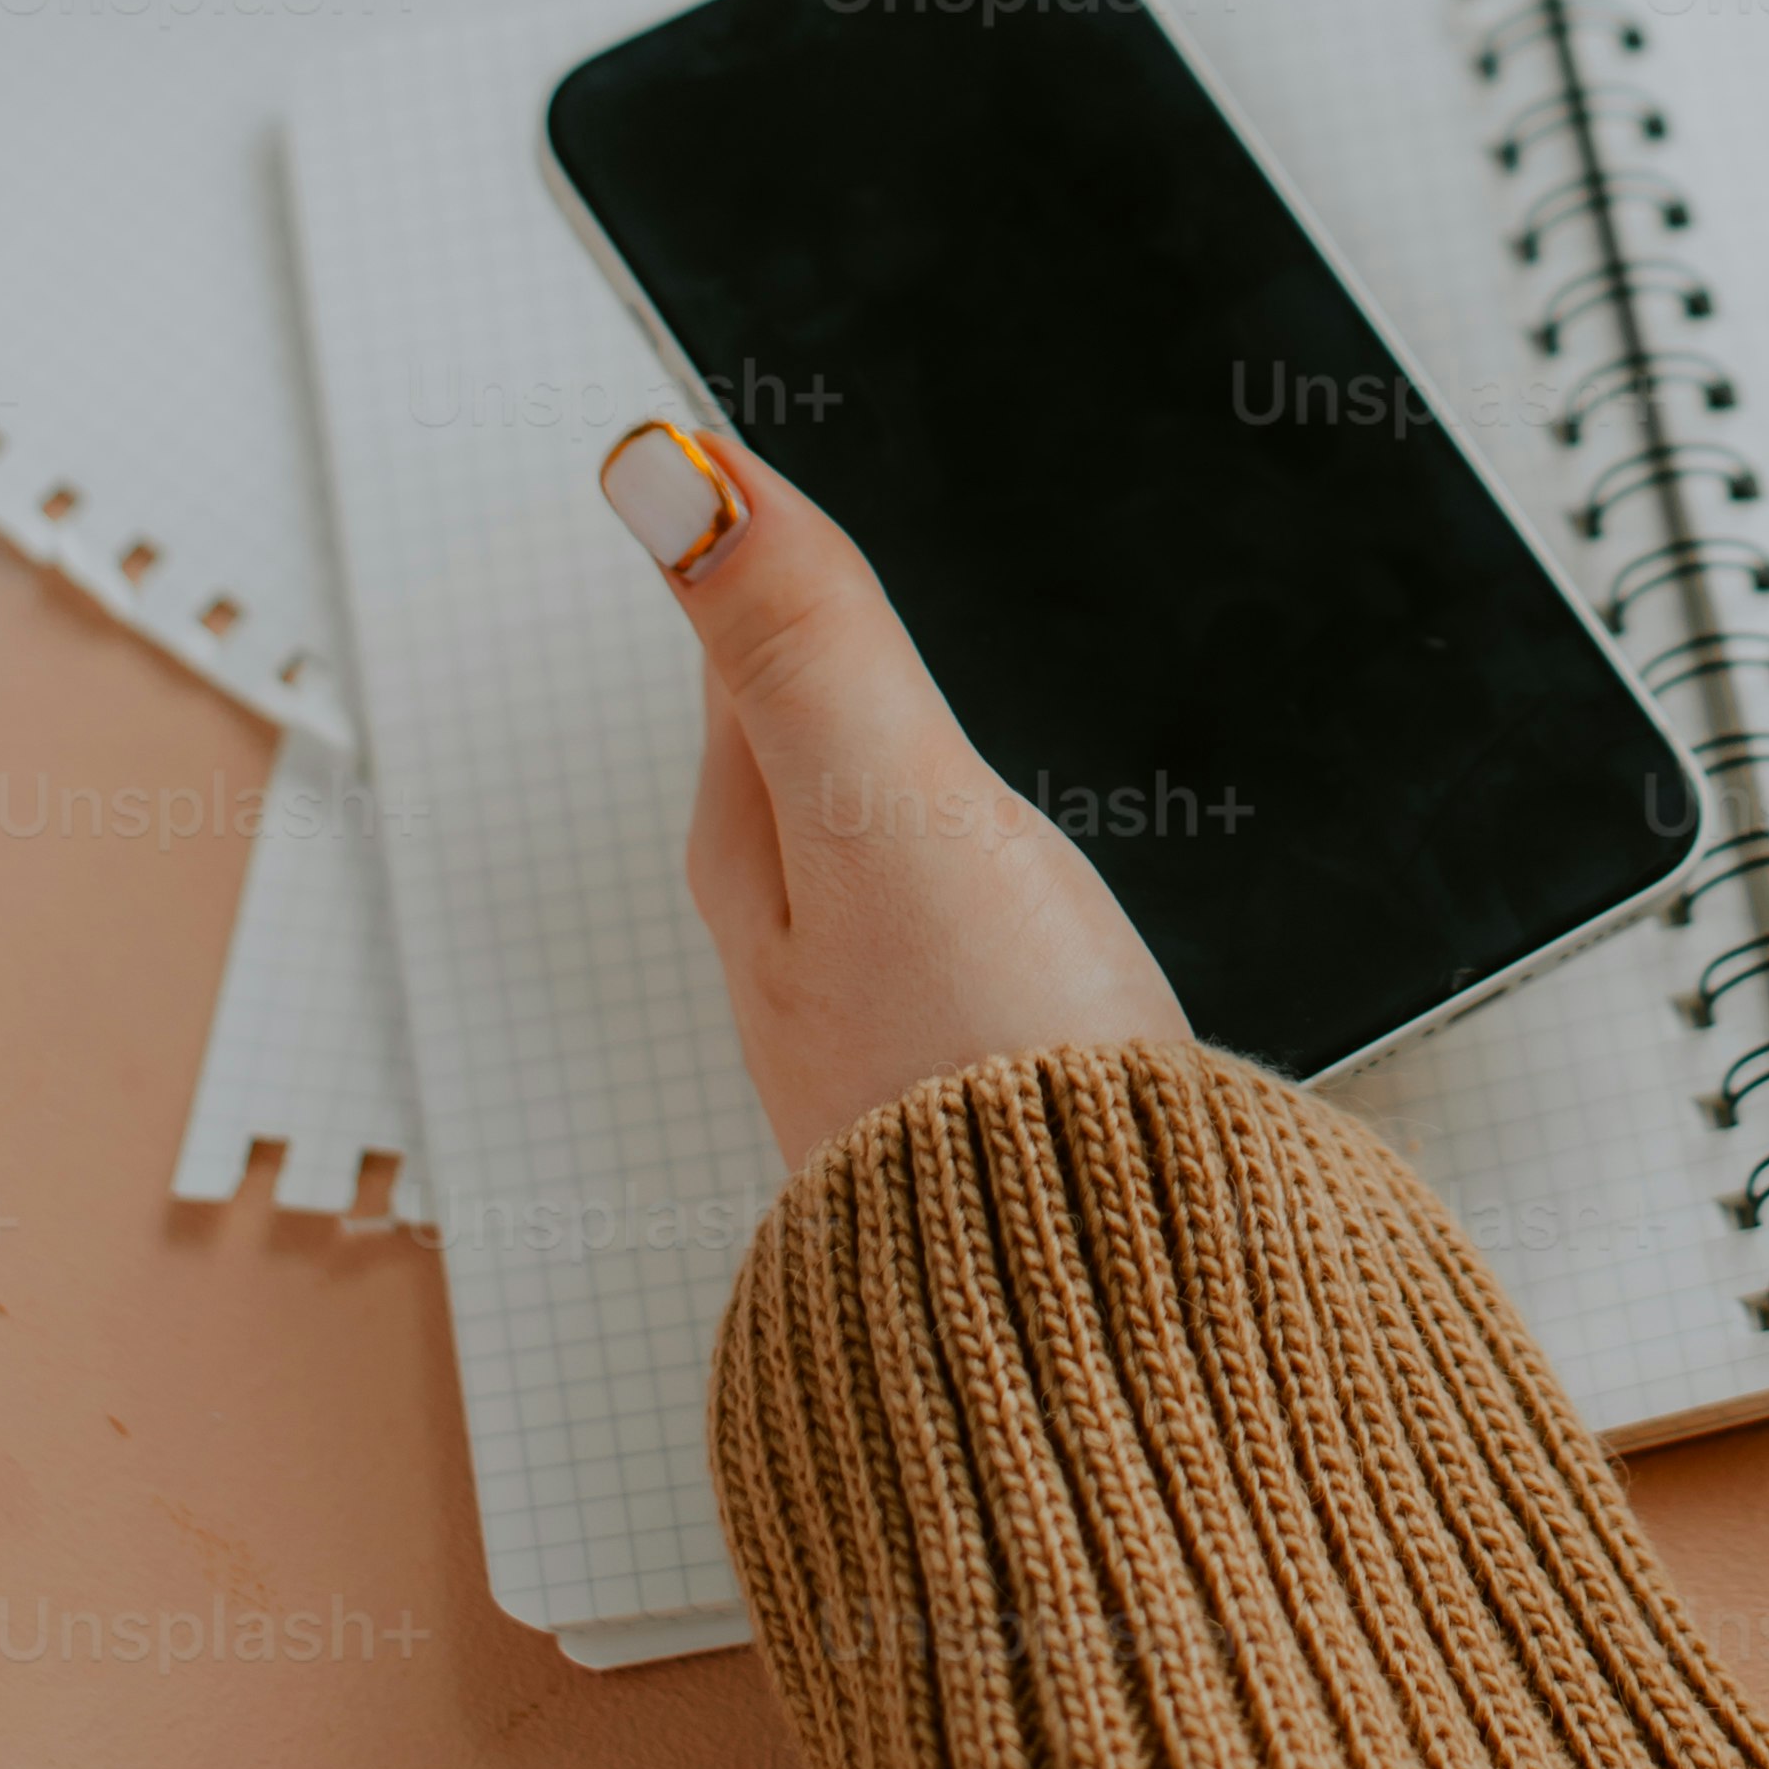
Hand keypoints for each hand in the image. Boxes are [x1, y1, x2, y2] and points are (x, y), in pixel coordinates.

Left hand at [595, 416, 1189, 1168]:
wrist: (1109, 1332)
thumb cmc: (993, 1083)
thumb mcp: (894, 818)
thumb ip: (803, 641)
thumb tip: (658, 471)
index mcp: (756, 854)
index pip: (743, 637)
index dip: (768, 528)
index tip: (765, 435)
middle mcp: (797, 937)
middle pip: (801, 736)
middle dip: (826, 636)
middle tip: (836, 520)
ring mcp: (884, 1015)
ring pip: (879, 828)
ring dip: (902, 744)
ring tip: (930, 663)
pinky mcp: (974, 1076)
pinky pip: (954, 916)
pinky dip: (976, 849)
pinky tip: (1026, 855)